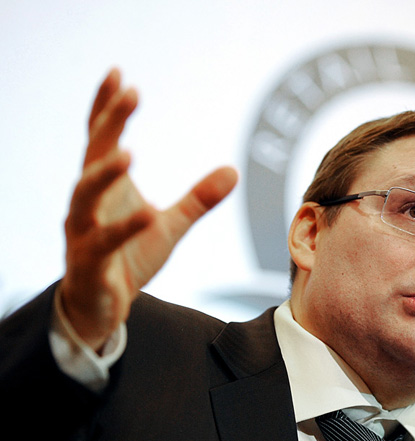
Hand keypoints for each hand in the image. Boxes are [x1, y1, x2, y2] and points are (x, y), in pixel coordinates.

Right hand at [60, 69, 237, 350]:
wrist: (101, 305)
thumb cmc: (127, 257)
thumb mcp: (169, 225)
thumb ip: (198, 198)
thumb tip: (233, 171)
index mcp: (104, 188)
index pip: (100, 139)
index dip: (106, 107)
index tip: (118, 73)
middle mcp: (88, 203)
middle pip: (92, 155)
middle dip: (109, 122)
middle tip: (131, 93)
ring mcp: (84, 232)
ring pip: (85, 196)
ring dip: (104, 174)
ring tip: (128, 153)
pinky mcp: (90, 262)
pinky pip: (104, 242)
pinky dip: (125, 228)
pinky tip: (150, 214)